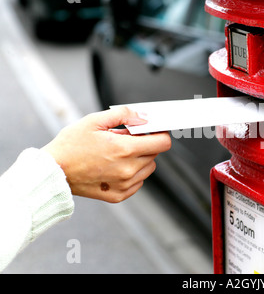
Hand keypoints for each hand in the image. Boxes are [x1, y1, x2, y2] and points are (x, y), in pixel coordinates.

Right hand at [42, 107, 170, 202]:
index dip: (160, 134)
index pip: (163, 143)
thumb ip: (124, 115)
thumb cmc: (70, 146)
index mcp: (124, 149)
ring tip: (118, 154)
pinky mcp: (119, 195)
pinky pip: (138, 182)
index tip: (154, 131)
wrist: (53, 172)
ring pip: (148, 168)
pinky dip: (132, 173)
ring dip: (140, 159)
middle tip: (125, 140)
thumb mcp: (95, 121)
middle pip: (155, 154)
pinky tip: (115, 167)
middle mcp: (128, 169)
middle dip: (145, 144)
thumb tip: (143, 116)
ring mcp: (124, 184)